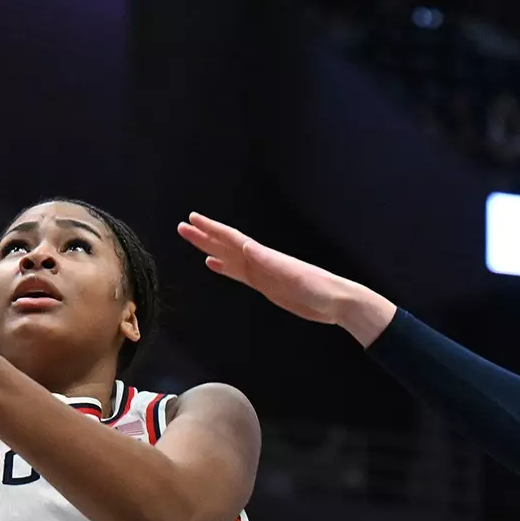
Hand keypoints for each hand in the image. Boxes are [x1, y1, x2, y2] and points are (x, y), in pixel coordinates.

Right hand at [177, 212, 396, 344]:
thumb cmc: (318, 287)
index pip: (233, 239)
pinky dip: (224, 268)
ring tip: (193, 240)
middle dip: (204, 236)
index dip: (212, 230)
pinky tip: (214, 265)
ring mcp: (261, 273)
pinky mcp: (265, 286)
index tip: (193, 219)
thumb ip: (268, 261)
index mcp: (264, 256)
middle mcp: (260, 261)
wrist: (336, 302)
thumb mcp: (292, 274)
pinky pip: (238, 274)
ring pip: (228, 257)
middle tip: (183, 226)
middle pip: (226, 246)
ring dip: (210, 249)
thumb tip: (245, 246)